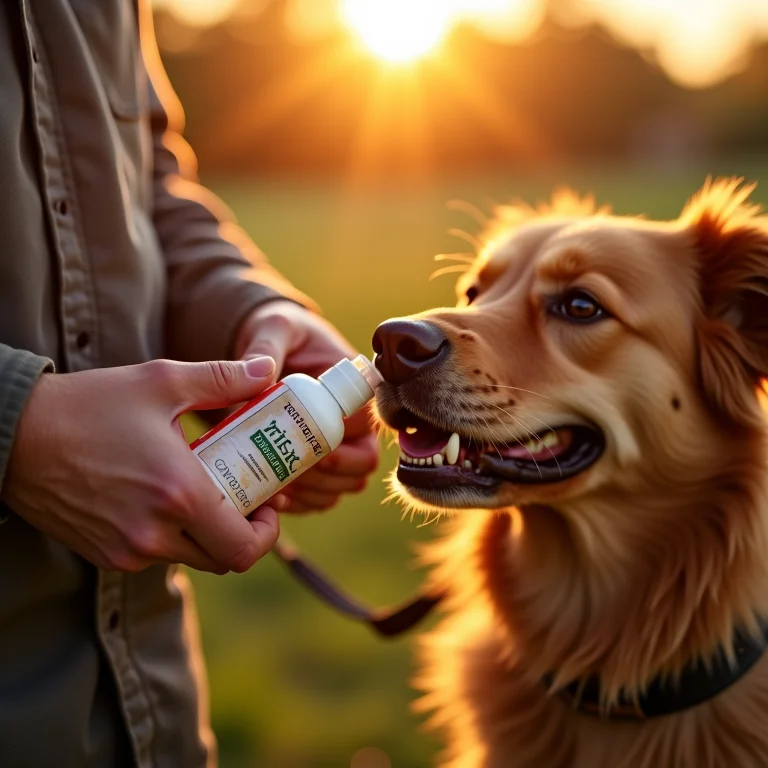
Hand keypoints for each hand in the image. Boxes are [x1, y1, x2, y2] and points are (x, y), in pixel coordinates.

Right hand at [0, 357, 285, 572]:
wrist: (13, 434)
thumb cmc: (88, 404)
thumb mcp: (161, 381)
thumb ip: (223, 379)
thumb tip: (267, 367)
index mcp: (178, 495)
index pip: (243, 548)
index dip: (268, 532)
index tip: (270, 502)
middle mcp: (153, 534)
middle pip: (223, 558)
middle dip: (243, 531)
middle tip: (247, 496)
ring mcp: (125, 551)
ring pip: (190, 557)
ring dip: (208, 532)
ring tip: (207, 488)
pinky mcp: (104, 554)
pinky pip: (156, 555)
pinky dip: (173, 534)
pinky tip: (167, 497)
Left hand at [236, 301, 378, 512]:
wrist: (269, 347)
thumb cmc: (281, 333)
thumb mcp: (275, 327)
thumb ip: (267, 343)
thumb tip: (261, 372)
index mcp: (351, 391)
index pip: (362, 429)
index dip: (341, 447)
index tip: (310, 452)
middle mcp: (353, 424)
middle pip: (360, 467)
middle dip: (326, 477)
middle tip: (289, 474)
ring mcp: (337, 448)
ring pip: (341, 489)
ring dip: (313, 494)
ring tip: (278, 487)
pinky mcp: (317, 466)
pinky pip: (320, 499)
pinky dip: (302, 505)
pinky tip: (274, 498)